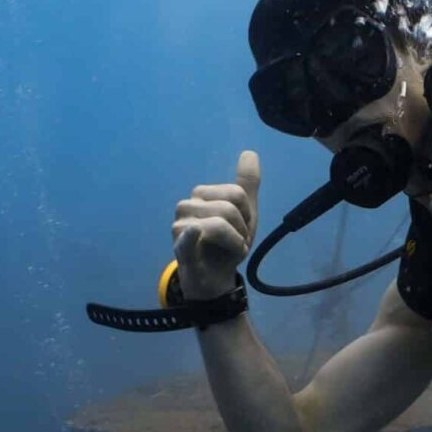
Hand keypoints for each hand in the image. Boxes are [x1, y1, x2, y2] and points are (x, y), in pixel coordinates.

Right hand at [172, 151, 260, 299]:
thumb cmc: (227, 243)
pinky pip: (188, 237)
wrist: (216, 278)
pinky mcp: (181, 249)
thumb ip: (246, 184)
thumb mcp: (244, 213)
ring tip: (227, 250)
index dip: (246, 215)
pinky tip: (194, 232)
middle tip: (234, 242)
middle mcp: (187, 206)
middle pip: (230, 206)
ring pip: (221, 223)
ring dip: (235, 242)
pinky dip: (192, 235)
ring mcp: (181, 227)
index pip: (237, 194)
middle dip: (241, 229)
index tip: (241, 229)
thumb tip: (250, 152)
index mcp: (201, 195)